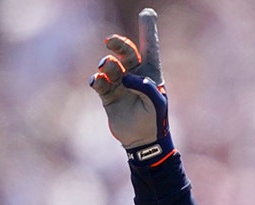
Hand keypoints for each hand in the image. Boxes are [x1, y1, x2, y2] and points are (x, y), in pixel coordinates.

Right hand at [89, 8, 174, 166]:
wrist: (142, 142)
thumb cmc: (154, 121)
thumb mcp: (157, 103)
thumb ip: (145, 87)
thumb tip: (125, 76)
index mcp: (151, 74)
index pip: (149, 48)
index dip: (148, 30)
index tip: (147, 13)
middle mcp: (134, 76)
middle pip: (126, 53)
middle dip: (119, 44)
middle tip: (111, 41)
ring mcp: (120, 85)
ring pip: (110, 67)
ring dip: (107, 65)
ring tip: (106, 67)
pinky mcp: (108, 96)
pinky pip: (99, 83)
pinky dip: (97, 80)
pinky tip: (98, 81)